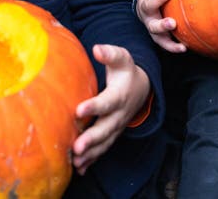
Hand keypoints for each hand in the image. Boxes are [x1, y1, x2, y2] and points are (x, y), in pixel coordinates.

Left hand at [71, 44, 149, 174]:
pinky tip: (79, 168)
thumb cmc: (125, 71)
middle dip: (91, 139)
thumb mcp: (122, 58)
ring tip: (75, 161)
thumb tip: (97, 48)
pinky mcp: (112, 135)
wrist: (141, 88)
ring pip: (104, 142)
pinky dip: (92, 160)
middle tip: (77, 147)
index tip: (79, 111)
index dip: (94, 107)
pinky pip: (103, 149)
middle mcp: (119, 114)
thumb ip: (110, 54)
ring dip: (91, 153)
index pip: (107, 102)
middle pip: (105, 128)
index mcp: (119, 95)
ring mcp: (116, 127)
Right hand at [136, 0, 185, 52]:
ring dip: (162, 25)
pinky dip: (172, 46)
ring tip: (172, 23)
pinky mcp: (157, 37)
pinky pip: (163, 43)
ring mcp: (150, 24)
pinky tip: (183, 47)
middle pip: (147, 5)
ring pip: (153, 26)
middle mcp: (145, 9)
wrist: (148, 13)